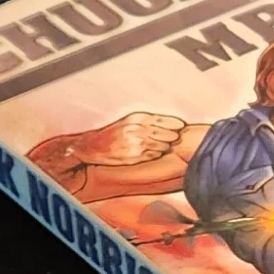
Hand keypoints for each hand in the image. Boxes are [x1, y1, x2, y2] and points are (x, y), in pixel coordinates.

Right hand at [71, 113, 185, 165]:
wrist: (92, 146)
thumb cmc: (113, 133)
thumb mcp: (130, 121)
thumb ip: (150, 121)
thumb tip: (175, 126)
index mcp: (139, 117)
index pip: (168, 120)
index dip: (177, 125)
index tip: (181, 128)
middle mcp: (139, 128)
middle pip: (170, 134)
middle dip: (174, 137)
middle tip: (174, 139)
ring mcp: (138, 142)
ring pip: (164, 146)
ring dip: (165, 147)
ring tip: (158, 146)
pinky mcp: (136, 155)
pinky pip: (154, 156)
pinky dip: (155, 155)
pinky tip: (150, 153)